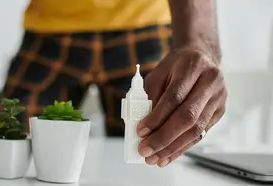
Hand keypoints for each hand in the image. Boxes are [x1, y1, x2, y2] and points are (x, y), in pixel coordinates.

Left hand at [137, 46, 226, 166]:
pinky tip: (168, 155)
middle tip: (145, 150)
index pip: (174, 97)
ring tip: (155, 158)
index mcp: (193, 67)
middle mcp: (211, 81)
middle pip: (187, 116)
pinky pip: (201, 134)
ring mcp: (219, 97)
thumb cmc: (176, 66)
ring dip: (173, 147)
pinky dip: (183, 146)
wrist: (202, 57)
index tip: (140, 131)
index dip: (156, 117)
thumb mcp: (158, 74)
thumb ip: (149, 96)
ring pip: (196, 129)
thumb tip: (141, 127)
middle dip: (164, 137)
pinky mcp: (220, 111)